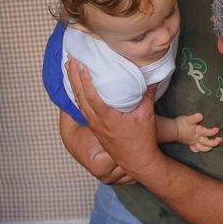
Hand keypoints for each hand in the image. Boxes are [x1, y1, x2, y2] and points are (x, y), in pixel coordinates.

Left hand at [67, 59, 160, 179]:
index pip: (91, 95)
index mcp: (107, 117)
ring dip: (74, 86)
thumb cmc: (142, 140)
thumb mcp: (147, 115)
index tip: (80, 64)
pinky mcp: (96, 129)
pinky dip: (78, 97)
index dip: (84, 79)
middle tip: (70, 61)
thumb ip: (148, 95)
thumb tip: (153, 78)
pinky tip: (77, 89)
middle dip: (73, 78)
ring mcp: (95, 126)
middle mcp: (97, 122)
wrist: (138, 162)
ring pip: (79, 103)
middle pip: (80, 97)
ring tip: (70, 70)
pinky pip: (83, 110)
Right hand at [175, 113, 221, 152]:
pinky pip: (196, 149)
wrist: (173, 130)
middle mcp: (196, 138)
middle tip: (220, 140)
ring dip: (208, 148)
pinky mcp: (190, 144)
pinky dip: (200, 150)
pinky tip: (203, 149)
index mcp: (197, 132)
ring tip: (214, 146)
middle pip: (206, 143)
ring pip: (202, 148)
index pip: (206, 132)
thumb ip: (194, 118)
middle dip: (214, 142)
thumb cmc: (181, 124)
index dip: (212, 131)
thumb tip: (200, 115)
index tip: (217, 129)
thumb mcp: (187, 119)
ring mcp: (193, 142)